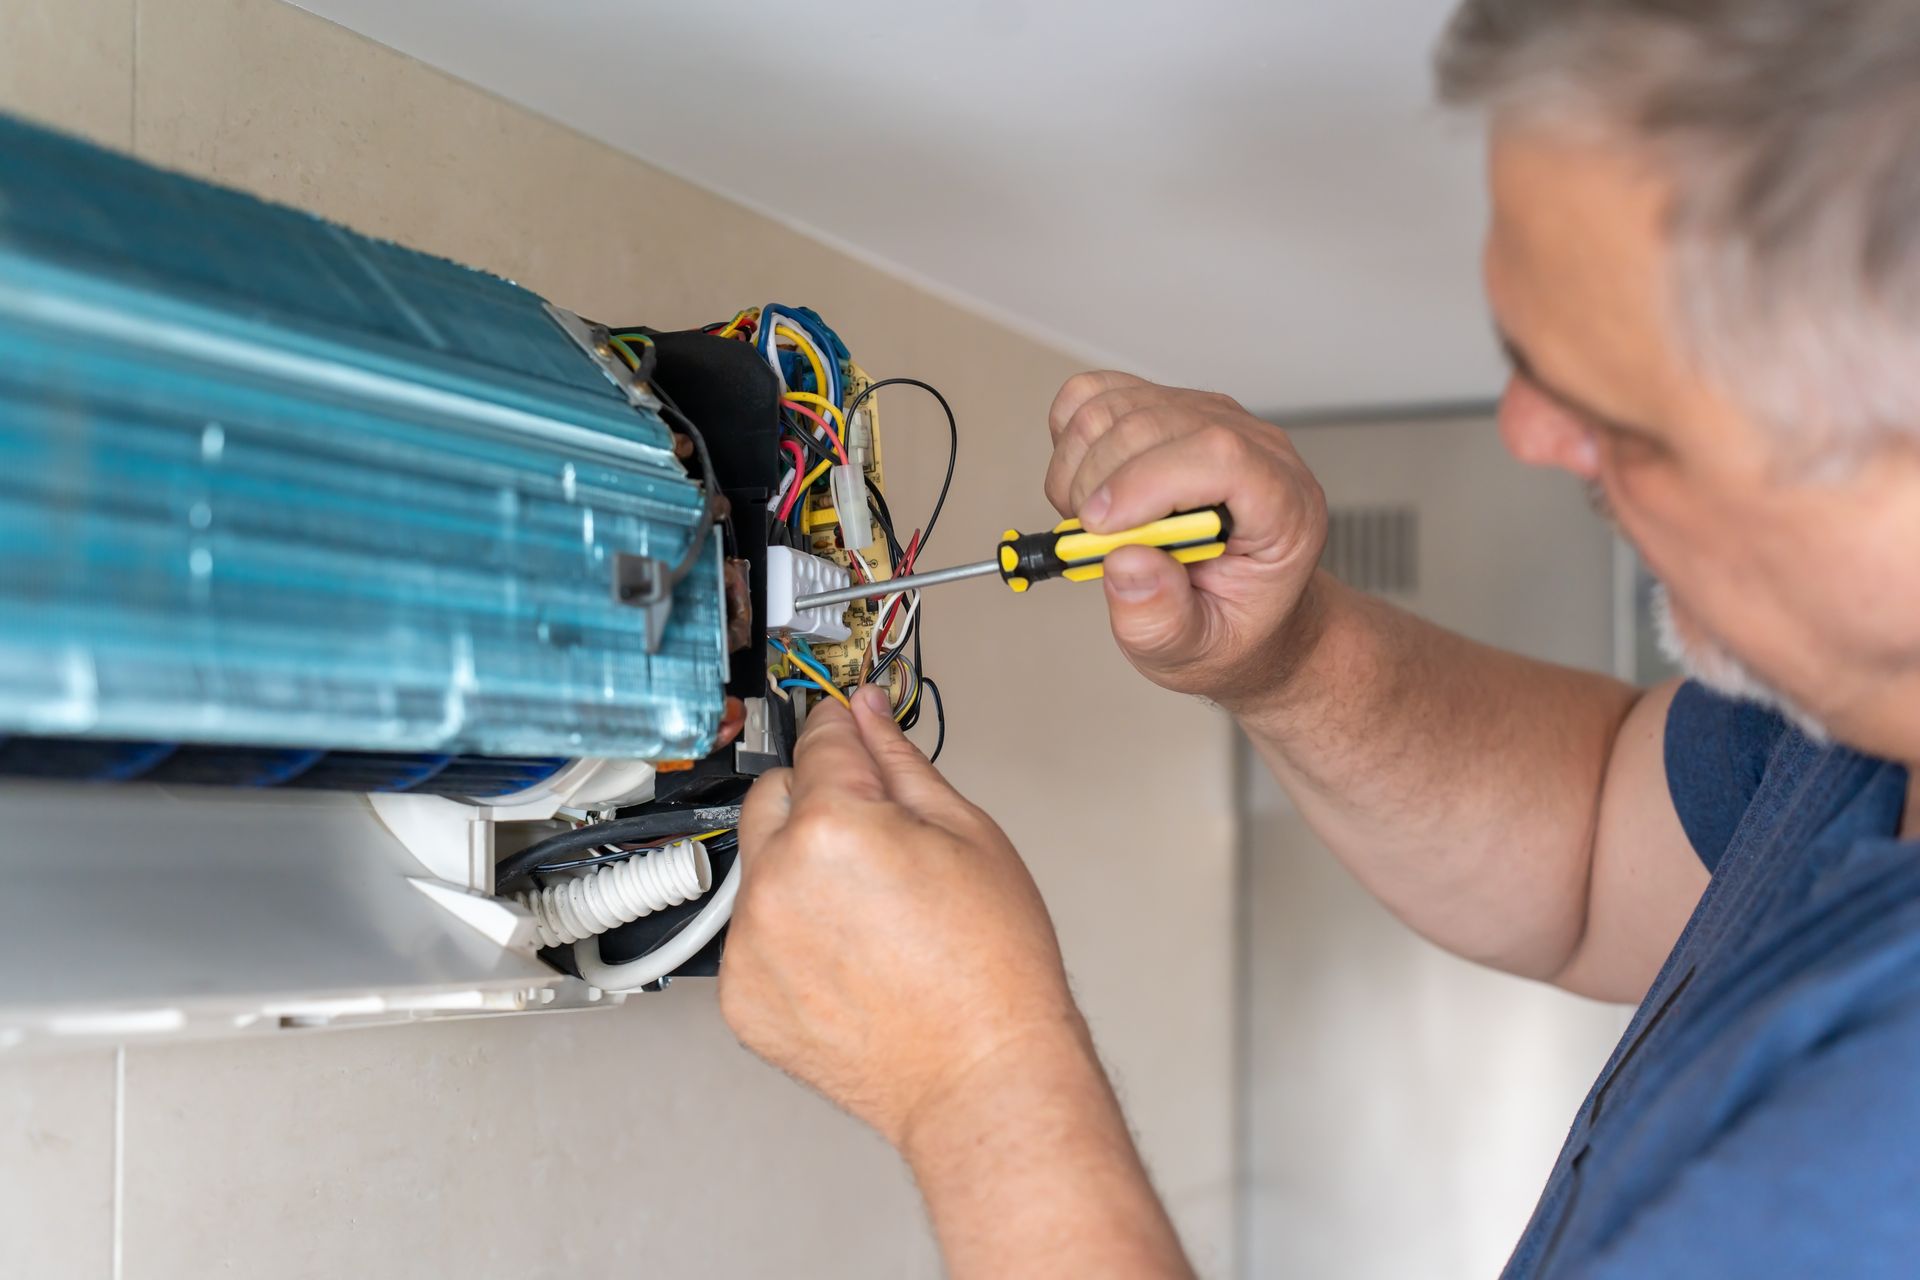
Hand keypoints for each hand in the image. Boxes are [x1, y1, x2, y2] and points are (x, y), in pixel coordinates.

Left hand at [720, 685, 1087, 1150]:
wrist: (982, 1075)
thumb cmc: (993, 969)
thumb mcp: (968, 835)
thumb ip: (901, 763)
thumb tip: (868, 715)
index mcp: (833, 827)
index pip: (819, 741)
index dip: (843, 728)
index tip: (849, 728)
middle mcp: (776, 880)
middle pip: (774, 796)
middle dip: (817, 800)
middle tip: (879, 843)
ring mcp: (750, 943)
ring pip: (761, 867)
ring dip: (800, 870)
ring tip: (871, 917)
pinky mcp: (740, 996)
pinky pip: (752, 933)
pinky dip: (788, 934)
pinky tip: (848, 960)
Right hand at [1046, 371, 1329, 709]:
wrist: (1239, 606)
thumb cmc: (1229, 625)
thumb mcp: (1199, 652)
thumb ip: (1162, 620)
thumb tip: (1126, 563)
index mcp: (1282, 507)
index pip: (1220, 454)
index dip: (1147, 482)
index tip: (1100, 530)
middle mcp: (1252, 448)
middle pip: (1152, 425)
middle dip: (1096, 490)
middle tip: (1093, 549)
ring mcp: (1207, 417)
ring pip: (1112, 408)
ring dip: (1077, 472)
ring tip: (1094, 527)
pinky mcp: (1164, 407)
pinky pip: (1094, 396)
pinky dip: (1069, 442)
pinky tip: (1089, 488)